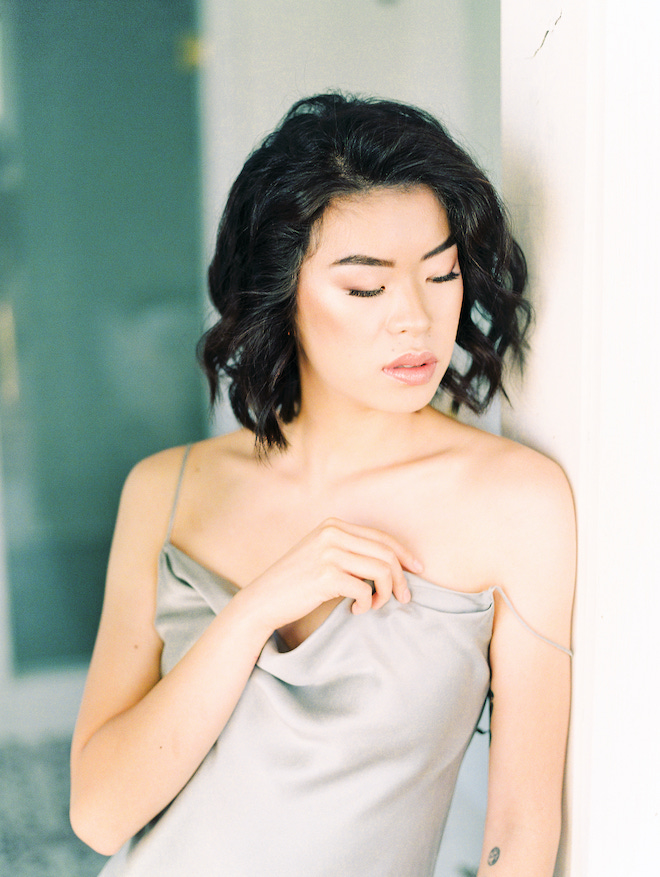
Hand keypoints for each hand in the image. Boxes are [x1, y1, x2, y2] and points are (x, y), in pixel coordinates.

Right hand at [241, 517, 423, 632]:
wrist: (263, 599)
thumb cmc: (296, 583)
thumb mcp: (323, 556)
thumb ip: (351, 553)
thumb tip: (393, 565)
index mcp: (333, 525)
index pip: (381, 537)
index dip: (404, 554)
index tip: (418, 570)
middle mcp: (332, 533)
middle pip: (386, 553)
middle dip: (401, 578)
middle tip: (405, 598)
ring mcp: (329, 552)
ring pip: (381, 570)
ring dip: (385, 593)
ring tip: (375, 605)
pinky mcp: (326, 575)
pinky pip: (365, 590)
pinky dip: (367, 604)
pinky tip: (356, 610)